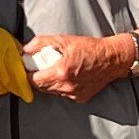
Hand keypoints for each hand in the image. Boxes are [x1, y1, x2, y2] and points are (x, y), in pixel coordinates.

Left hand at [24, 31, 138, 101]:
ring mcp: (74, 94)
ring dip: (50, 83)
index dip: (29, 74)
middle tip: (42, 67)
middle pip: (42, 88)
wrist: (112, 59)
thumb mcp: (64, 40)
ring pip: (52, 92)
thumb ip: (41, 43)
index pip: (34, 80)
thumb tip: (26, 49)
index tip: (29, 67)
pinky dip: (62, 87)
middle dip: (39, 78)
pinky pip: (64, 94)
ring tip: (56, 70)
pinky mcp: (80, 98)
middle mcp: (67, 86)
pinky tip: (68, 76)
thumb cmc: (90, 48)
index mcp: (61, 72)